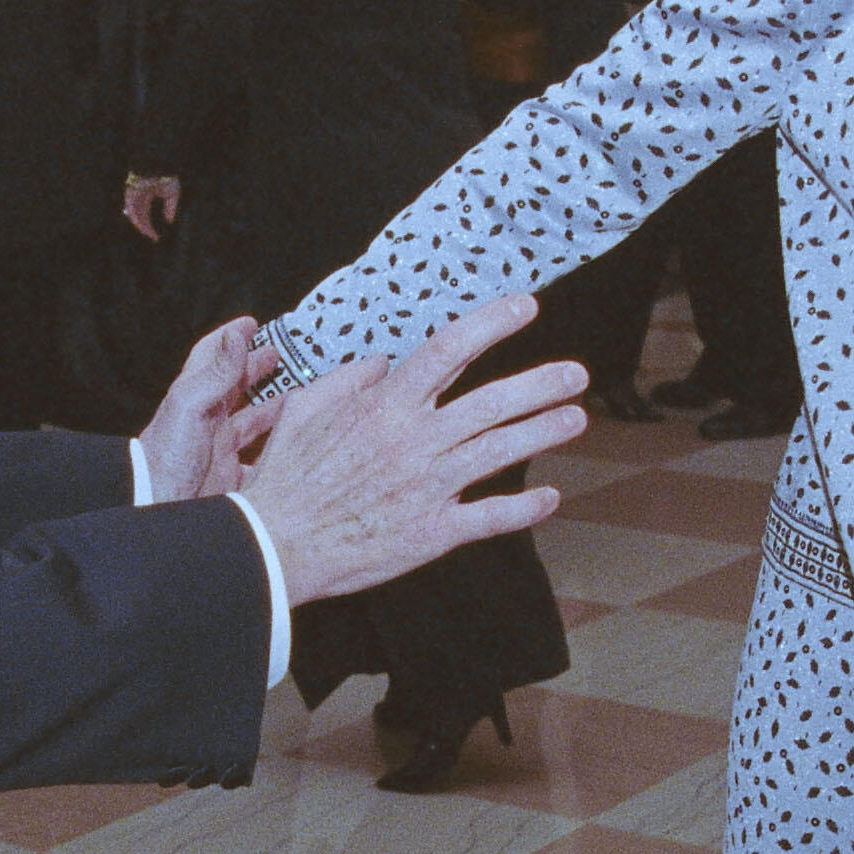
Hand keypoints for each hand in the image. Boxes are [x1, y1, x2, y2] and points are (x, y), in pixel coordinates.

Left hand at [120, 174, 179, 242]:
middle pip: (139, 216)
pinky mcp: (130, 192)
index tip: (156, 237)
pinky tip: (143, 225)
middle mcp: (138, 196)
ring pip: (134, 214)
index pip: (145, 215)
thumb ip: (170, 208)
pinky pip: (131, 209)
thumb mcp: (172, 194)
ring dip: (141, 225)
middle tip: (153, 237)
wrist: (160, 164)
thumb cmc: (166, 175)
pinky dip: (136, 218)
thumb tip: (169, 221)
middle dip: (145, 228)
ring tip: (149, 233)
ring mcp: (133, 195)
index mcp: (146, 195)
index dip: (150, 227)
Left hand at [137, 316, 273, 504]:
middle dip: (255, 369)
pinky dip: (272, 451)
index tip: (251, 324)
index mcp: (195, 397)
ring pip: (249, 421)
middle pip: (234, 386)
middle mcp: (207, 420)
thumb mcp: (190, 407)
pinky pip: (256, 460)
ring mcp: (218, 448)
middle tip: (277, 355)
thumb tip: (234, 335)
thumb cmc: (165, 458)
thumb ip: (215, 373)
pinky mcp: (228, 477)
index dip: (232, 338)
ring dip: (270, 408)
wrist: (155, 507)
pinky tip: (289, 447)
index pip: (213, 357)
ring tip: (294, 396)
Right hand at [233, 293, 586, 606]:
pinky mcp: (432, 532)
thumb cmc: (285, 478)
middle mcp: (415, 440)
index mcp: (385, 406)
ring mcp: (428, 486)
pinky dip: (524, 508)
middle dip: (540, 383)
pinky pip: (490, 517)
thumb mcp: (303, 410)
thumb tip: (383, 362)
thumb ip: (347, 378)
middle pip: (491, 401)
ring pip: (499, 451)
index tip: (525, 306)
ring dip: (543, 432)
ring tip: (576, 418)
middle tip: (577, 374)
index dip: (493, 323)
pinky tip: (550, 497)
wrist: (276, 547)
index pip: (449, 350)